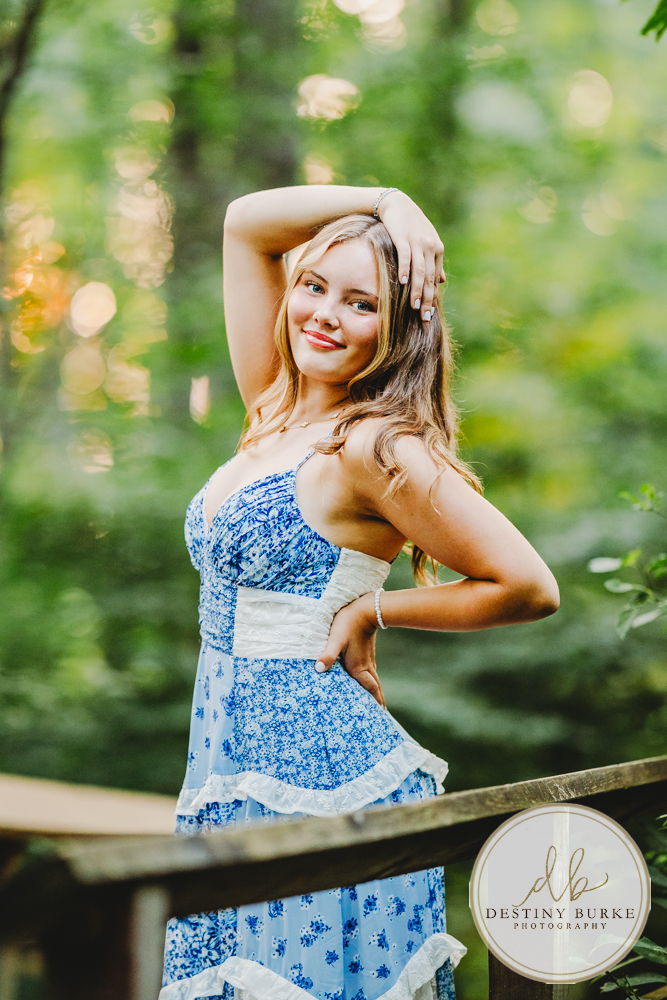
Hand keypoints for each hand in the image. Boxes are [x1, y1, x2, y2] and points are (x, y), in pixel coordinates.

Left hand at [315, 593, 385, 707]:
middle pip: (374, 688)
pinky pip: (371, 671)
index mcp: (358, 667)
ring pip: (374, 679)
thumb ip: (328, 654)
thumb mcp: (336, 639)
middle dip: (378, 701)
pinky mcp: (367, 652)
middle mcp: (365, 665)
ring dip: (376, 692)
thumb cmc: (348, 623)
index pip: (369, 689)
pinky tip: (368, 679)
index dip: (375, 702)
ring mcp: (368, 658)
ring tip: (378, 702)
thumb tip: (318, 669)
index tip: (380, 715)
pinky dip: (372, 681)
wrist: (366, 608)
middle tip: (382, 714)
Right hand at [377, 191, 444, 322]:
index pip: (435, 278)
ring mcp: (417, 242)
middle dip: (426, 299)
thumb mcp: (425, 242)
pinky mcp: (403, 237)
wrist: (396, 204)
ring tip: (413, 306)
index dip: (432, 297)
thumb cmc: (410, 225)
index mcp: (437, 249)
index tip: (429, 314)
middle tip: (424, 317)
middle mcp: (430, 246)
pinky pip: (405, 257)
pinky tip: (403, 283)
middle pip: (429, 278)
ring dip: (416, 289)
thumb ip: (434, 261)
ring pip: (419, 270)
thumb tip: (442, 281)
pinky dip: (405, 270)